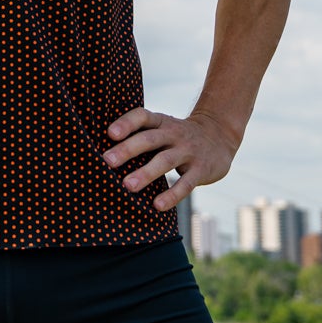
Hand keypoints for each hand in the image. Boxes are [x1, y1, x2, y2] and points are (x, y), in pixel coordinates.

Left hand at [101, 107, 238, 211]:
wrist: (220, 135)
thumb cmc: (177, 136)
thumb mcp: (162, 128)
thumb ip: (140, 136)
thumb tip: (101, 155)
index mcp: (161, 122)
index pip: (142, 116)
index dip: (126, 123)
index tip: (109, 134)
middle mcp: (174, 133)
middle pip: (150, 139)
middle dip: (128, 149)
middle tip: (108, 162)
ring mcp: (189, 151)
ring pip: (166, 160)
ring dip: (146, 172)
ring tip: (128, 186)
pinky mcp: (201, 169)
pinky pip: (186, 183)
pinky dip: (172, 194)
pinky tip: (157, 205)